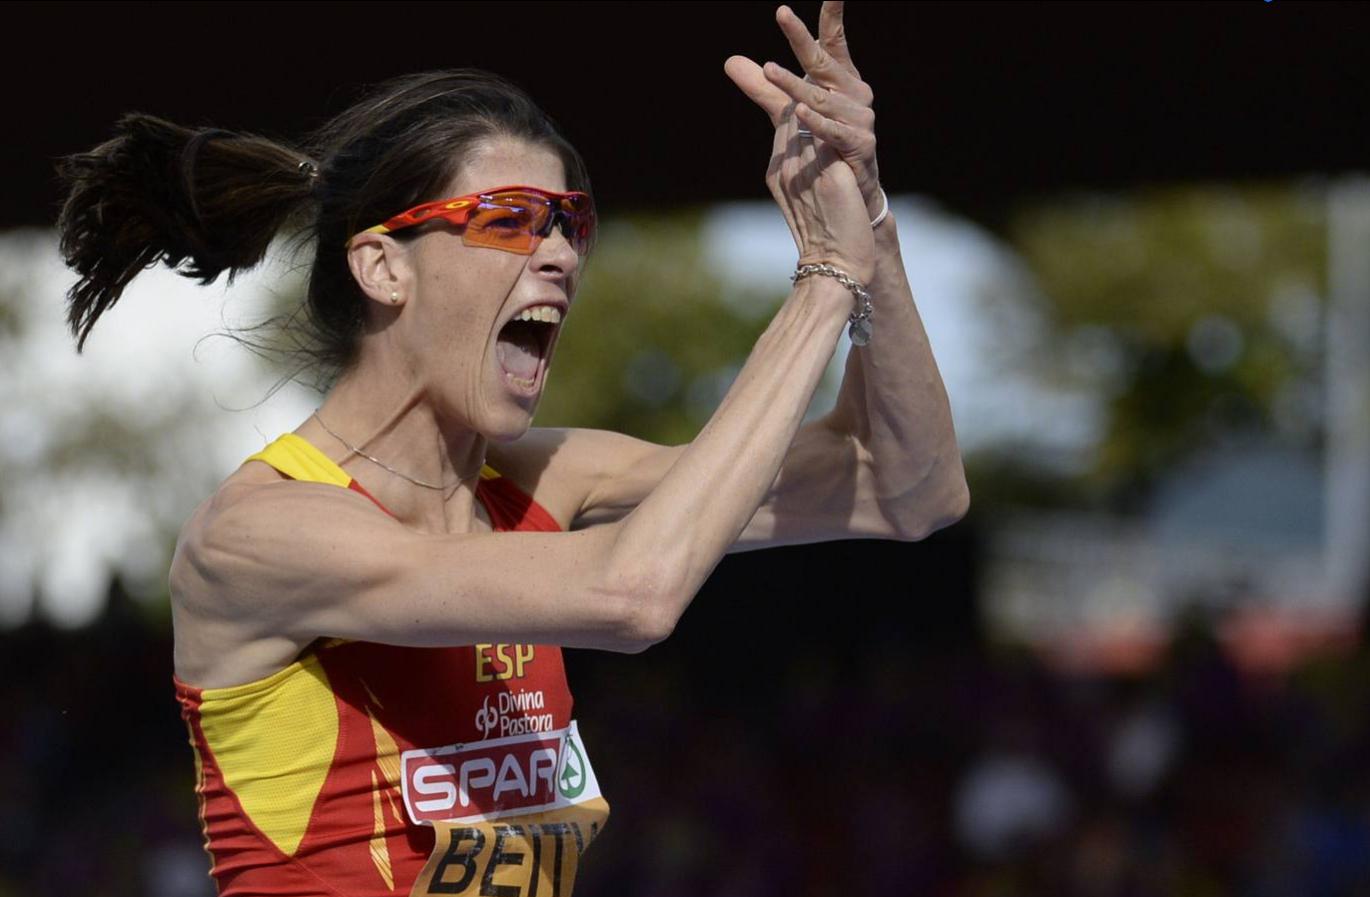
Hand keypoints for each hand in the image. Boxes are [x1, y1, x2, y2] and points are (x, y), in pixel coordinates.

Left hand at [725, 3, 881, 220]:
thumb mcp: (790, 113)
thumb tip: (731, 61)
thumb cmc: (823, 145)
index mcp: (840, 80)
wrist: (852, 192)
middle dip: (801, 38)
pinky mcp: (861, 145)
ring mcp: (860, 119)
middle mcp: (854, 94)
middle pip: (822, 62)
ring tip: (769, 71)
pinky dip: (816, 122)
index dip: (832, 17)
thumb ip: (764, 89)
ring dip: (794, 86)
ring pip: (821, 99)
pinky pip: (834, 130)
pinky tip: (799, 112)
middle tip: (782, 14)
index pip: (833, 42)